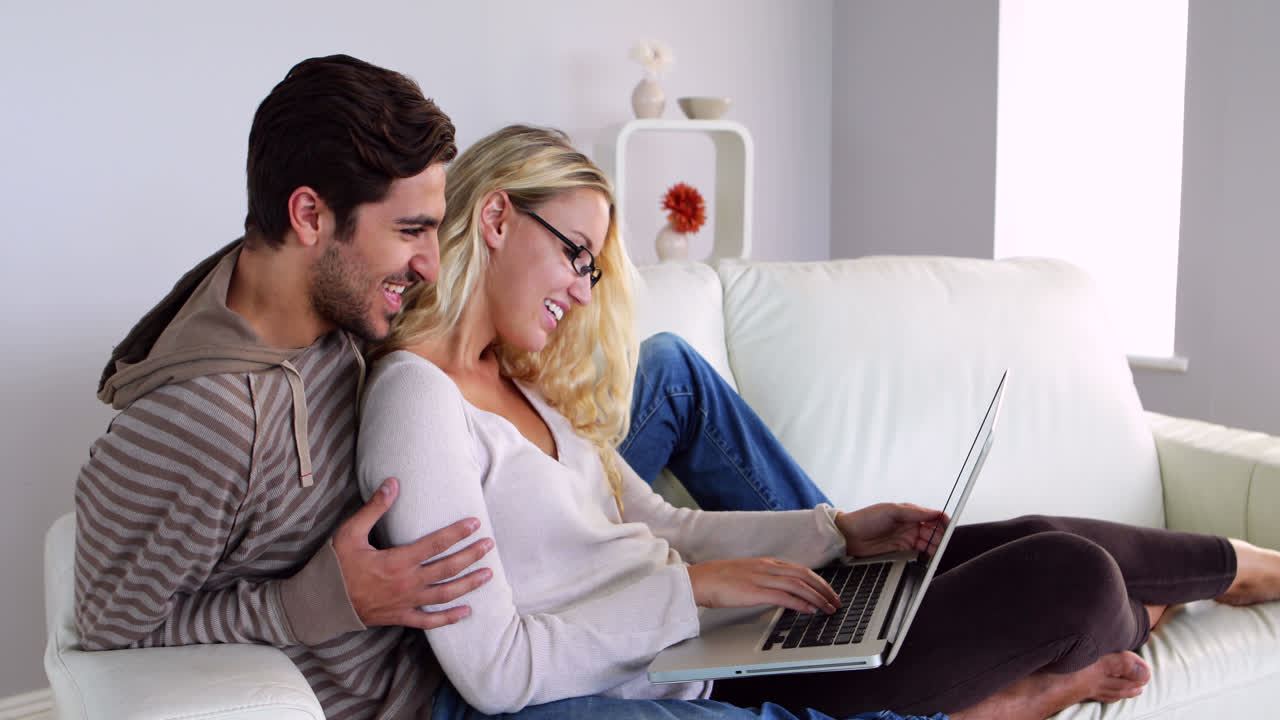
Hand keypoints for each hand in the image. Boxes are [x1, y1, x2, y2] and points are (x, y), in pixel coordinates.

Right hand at [334, 477, 494, 629]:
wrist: (322, 602)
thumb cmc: (336, 566)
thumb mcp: (351, 532)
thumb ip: (374, 508)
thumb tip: (392, 483)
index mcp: (397, 561)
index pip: (435, 545)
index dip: (457, 533)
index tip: (474, 524)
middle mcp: (407, 583)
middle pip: (447, 569)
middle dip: (471, 556)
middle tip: (489, 545)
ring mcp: (406, 602)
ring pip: (445, 594)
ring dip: (468, 584)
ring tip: (488, 574)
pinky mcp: (401, 616)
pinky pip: (429, 621)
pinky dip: (449, 618)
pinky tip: (466, 612)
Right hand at [687, 557, 840, 614]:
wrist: (699, 580)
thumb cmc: (719, 579)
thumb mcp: (747, 575)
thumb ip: (764, 579)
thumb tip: (779, 590)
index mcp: (766, 563)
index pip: (800, 570)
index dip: (819, 581)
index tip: (829, 592)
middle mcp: (767, 568)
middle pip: (805, 575)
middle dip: (824, 589)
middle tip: (836, 601)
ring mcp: (762, 578)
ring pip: (798, 585)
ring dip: (818, 597)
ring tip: (829, 608)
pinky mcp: (755, 591)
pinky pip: (784, 596)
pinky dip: (800, 603)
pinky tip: (809, 610)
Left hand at [835, 503, 948, 557]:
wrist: (848, 536)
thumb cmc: (866, 519)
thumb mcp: (890, 511)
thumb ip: (914, 512)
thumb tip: (935, 512)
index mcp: (910, 512)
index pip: (933, 517)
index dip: (943, 522)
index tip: (948, 529)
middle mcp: (910, 525)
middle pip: (933, 532)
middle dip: (940, 537)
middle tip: (941, 544)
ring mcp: (906, 538)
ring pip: (928, 544)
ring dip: (934, 548)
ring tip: (935, 552)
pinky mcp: (901, 551)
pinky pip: (918, 554)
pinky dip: (925, 556)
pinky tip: (928, 558)